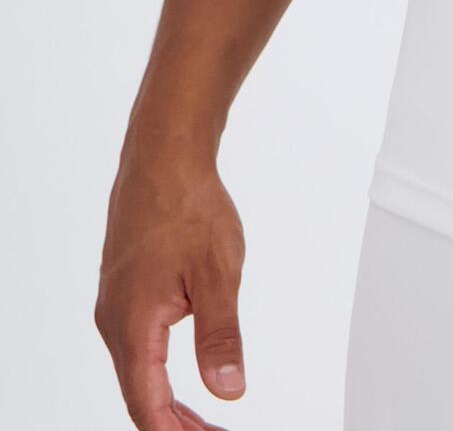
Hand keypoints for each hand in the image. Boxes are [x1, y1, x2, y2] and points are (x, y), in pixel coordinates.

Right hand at [95, 138, 246, 429]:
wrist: (163, 157)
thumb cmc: (187, 206)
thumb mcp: (217, 274)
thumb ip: (221, 336)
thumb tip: (228, 390)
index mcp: (133, 326)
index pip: (149, 406)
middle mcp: (114, 322)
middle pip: (140, 396)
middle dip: (175, 425)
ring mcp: (115, 306)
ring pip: (137, 373)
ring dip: (167, 402)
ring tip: (203, 421)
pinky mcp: (123, 292)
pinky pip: (137, 347)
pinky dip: (159, 373)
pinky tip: (182, 377)